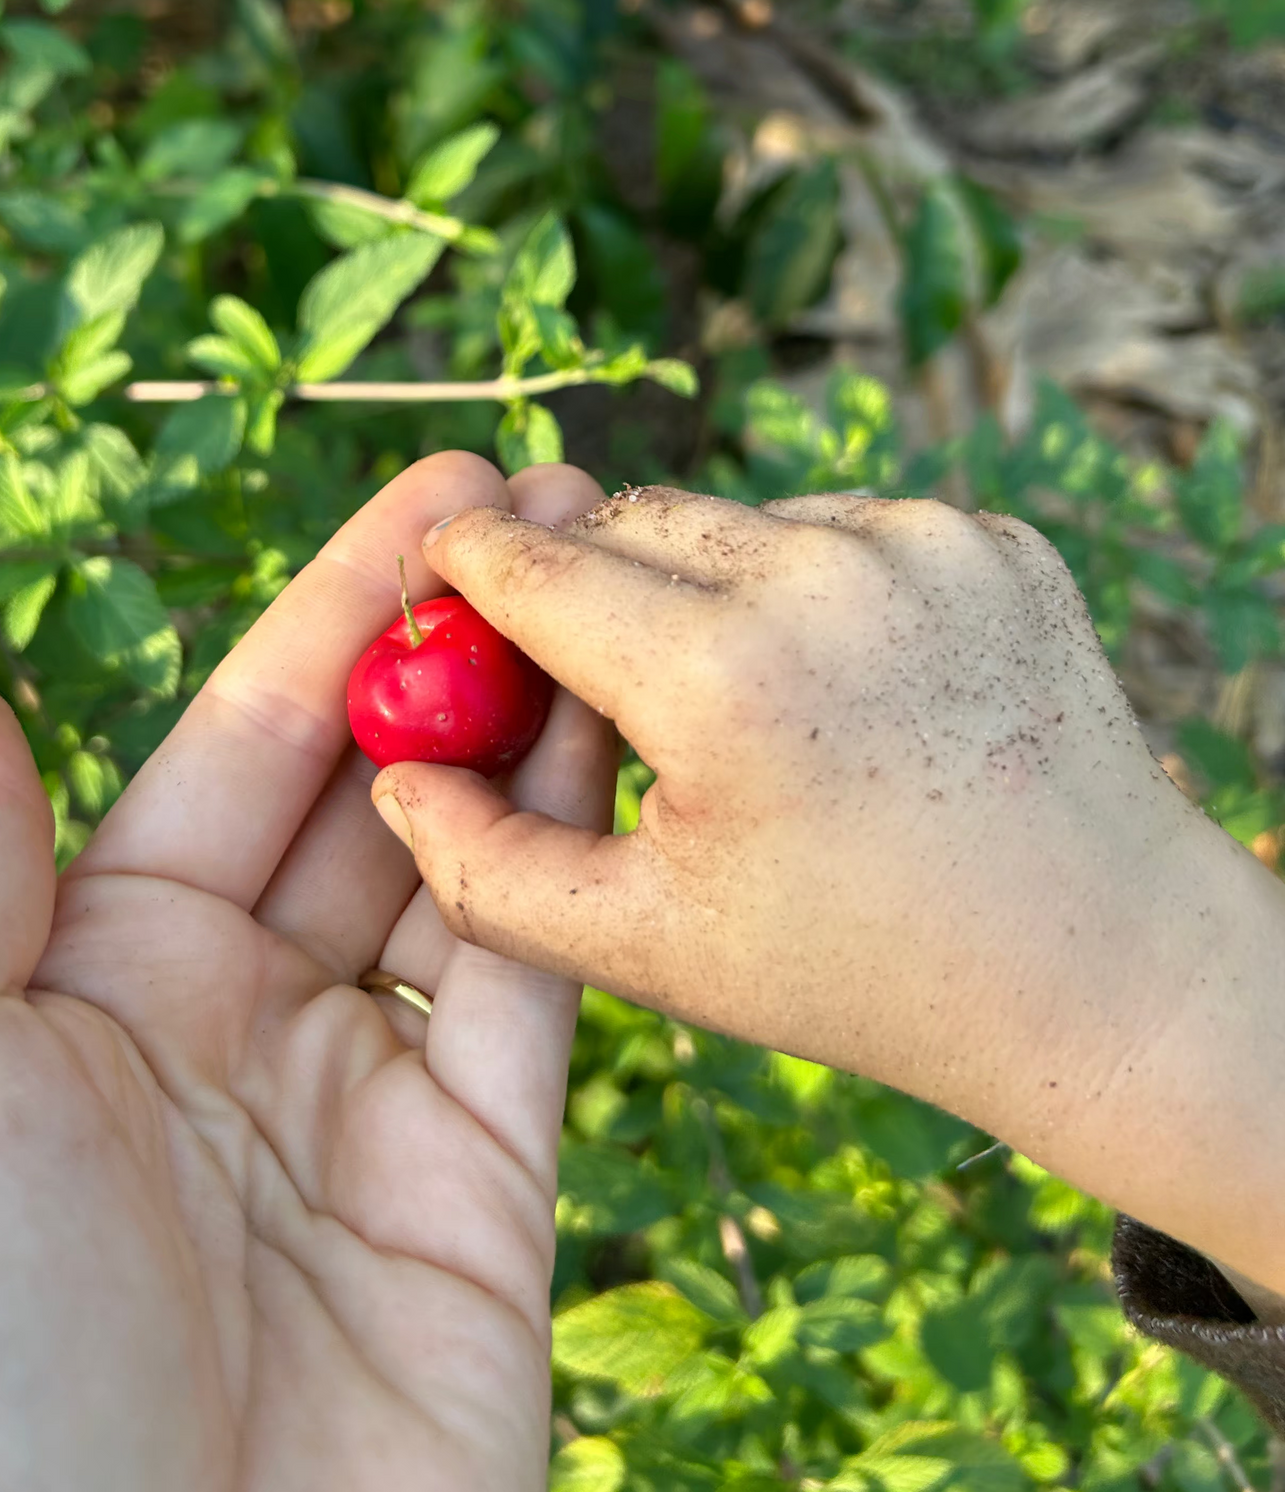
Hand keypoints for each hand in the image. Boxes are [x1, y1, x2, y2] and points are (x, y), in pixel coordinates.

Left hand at [0, 455, 614, 1491]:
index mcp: (91, 978)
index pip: (243, 747)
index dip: (342, 613)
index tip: (441, 498)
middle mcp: (233, 1032)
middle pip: (371, 794)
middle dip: (460, 653)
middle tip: (564, 511)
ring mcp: (368, 1116)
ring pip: (474, 877)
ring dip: (537, 737)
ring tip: (616, 599)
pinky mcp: (485, 1206)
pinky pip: (543, 1001)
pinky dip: (584, 875)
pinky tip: (619, 753)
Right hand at [375, 485, 1284, 1297]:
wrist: (1097, 966)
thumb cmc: (858, 970)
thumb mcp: (646, 947)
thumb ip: (487, 870)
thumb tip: (394, 779)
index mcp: (722, 677)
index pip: (536, 565)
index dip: (466, 556)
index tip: (434, 556)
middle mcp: (825, 574)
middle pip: (628, 520)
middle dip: (580, 576)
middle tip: (569, 651)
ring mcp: (926, 542)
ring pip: (735, 522)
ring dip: (698, 585)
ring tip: (733, 705)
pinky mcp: (992, 538)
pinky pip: (841, 531)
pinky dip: (805, 587)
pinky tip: (835, 687)